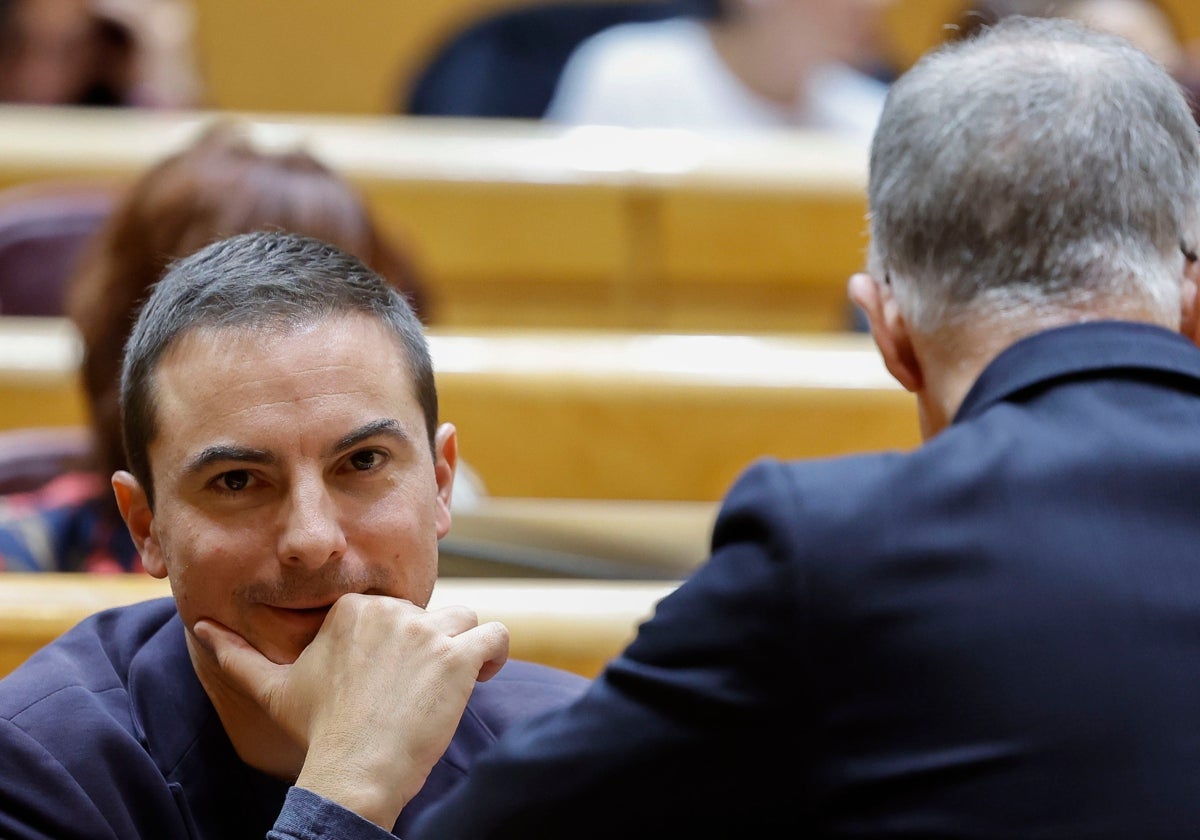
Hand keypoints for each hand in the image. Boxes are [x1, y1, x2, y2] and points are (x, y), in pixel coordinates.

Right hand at [193, 593, 509, 828]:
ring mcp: (425, 632)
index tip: (392, 678)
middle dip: (429, 647)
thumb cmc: (317, 732)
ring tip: (455, 681)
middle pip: (429, 614)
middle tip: (417, 691)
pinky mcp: (457, 657)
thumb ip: (236, 655)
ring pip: (464, 619)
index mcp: (352, 609)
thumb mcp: (273, 689)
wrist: (353, 770)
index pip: (394, 609)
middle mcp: (389, 611)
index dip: (399, 642)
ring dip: (464, 646)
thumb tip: (200, 628)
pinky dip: (495, 653)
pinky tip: (483, 676)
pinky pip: (494, 635)